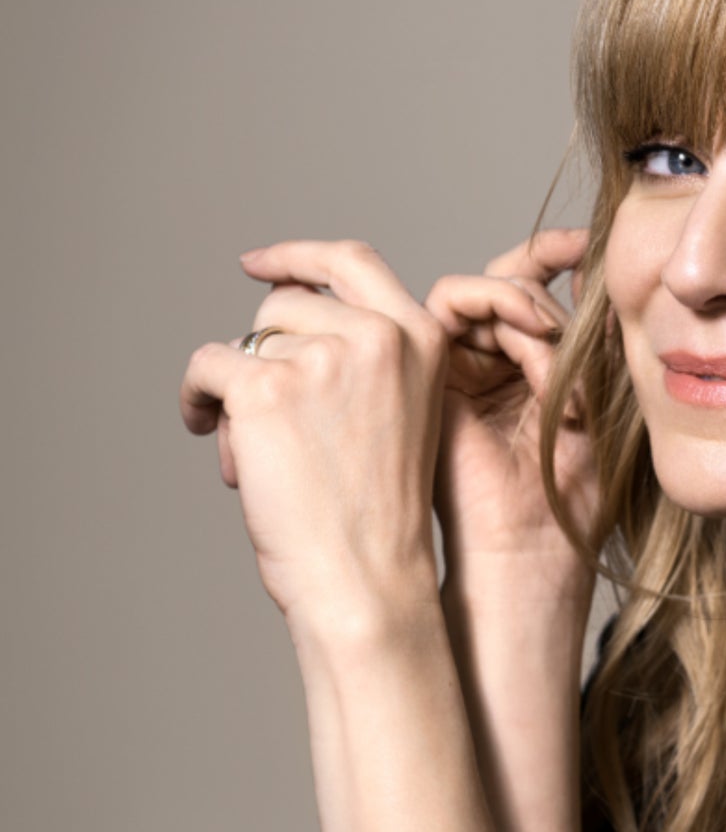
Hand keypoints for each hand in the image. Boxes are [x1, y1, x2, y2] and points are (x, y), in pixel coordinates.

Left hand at [179, 240, 447, 628]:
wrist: (366, 575)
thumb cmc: (378, 509)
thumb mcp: (400, 410)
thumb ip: (363, 357)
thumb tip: (278, 314)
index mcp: (422, 337)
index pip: (351, 262)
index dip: (298, 256)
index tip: (258, 264)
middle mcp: (378, 336)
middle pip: (286, 304)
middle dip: (265, 350)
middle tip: (268, 414)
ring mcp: (324, 357)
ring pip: (246, 339)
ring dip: (238, 388)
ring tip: (258, 450)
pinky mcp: (268, 385)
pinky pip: (208, 365)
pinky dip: (197, 400)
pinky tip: (210, 433)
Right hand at [423, 228, 598, 579]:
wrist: (530, 550)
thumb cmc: (573, 497)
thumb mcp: (601, 400)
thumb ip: (594, 340)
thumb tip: (594, 269)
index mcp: (528, 368)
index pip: (531, 287)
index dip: (554, 252)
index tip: (587, 242)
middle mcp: (489, 362)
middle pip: (507, 281)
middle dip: (547, 292)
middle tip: (577, 331)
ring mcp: (457, 367)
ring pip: (484, 289)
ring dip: (529, 308)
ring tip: (557, 358)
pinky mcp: (430, 371)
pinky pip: (451, 302)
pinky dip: (499, 307)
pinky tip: (532, 343)